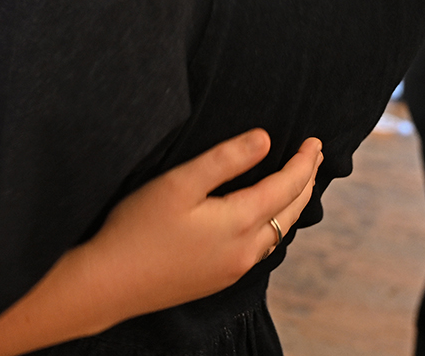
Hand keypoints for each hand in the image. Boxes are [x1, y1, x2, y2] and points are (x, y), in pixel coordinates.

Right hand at [84, 131, 321, 319]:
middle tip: (315, 157)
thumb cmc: (137, 229)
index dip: (303, 162)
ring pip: (279, 234)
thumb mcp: (179, 183)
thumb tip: (265, 139)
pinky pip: (262, 249)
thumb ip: (225, 160)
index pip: (286, 187)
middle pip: (290, 212)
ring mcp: (233, 269)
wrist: (108, 284)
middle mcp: (245, 251)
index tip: (315, 141)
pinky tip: (266, 221)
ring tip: (299, 185)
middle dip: (306, 182)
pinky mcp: (217, 279)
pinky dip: (275, 226)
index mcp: (239, 222)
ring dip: (293, 206)